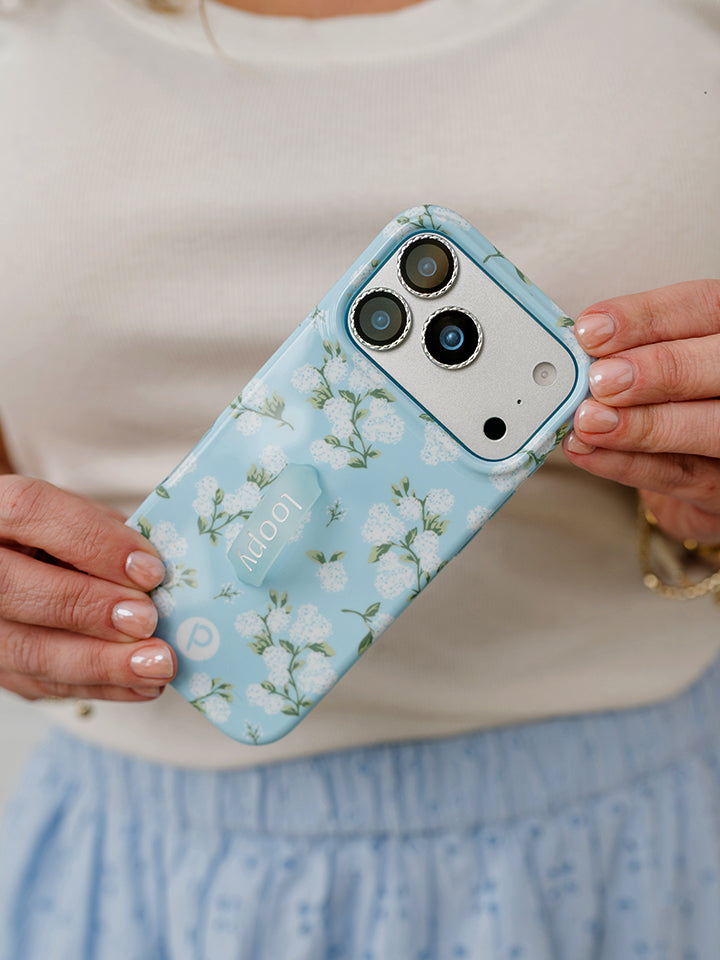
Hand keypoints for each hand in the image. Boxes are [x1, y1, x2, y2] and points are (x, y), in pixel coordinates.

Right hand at [0, 475, 175, 701]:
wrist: (24, 562)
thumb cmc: (63, 535)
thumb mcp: (82, 517)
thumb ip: (112, 535)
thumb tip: (162, 575)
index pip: (33, 513)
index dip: (95, 543)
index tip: (149, 570)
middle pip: (18, 589)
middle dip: (90, 609)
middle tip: (148, 621)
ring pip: (27, 649)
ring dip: (101, 663)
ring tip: (156, 664)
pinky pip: (42, 683)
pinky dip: (99, 686)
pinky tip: (141, 683)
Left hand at [563, 279, 719, 542]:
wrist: (698, 467)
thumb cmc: (674, 399)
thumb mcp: (660, 360)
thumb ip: (630, 351)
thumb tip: (577, 351)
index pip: (700, 308)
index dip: (646, 318)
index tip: (590, 330)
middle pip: (715, 366)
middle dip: (655, 371)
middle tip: (600, 380)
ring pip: (705, 426)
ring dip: (638, 424)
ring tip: (588, 420)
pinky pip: (678, 474)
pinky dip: (626, 463)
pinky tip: (588, 450)